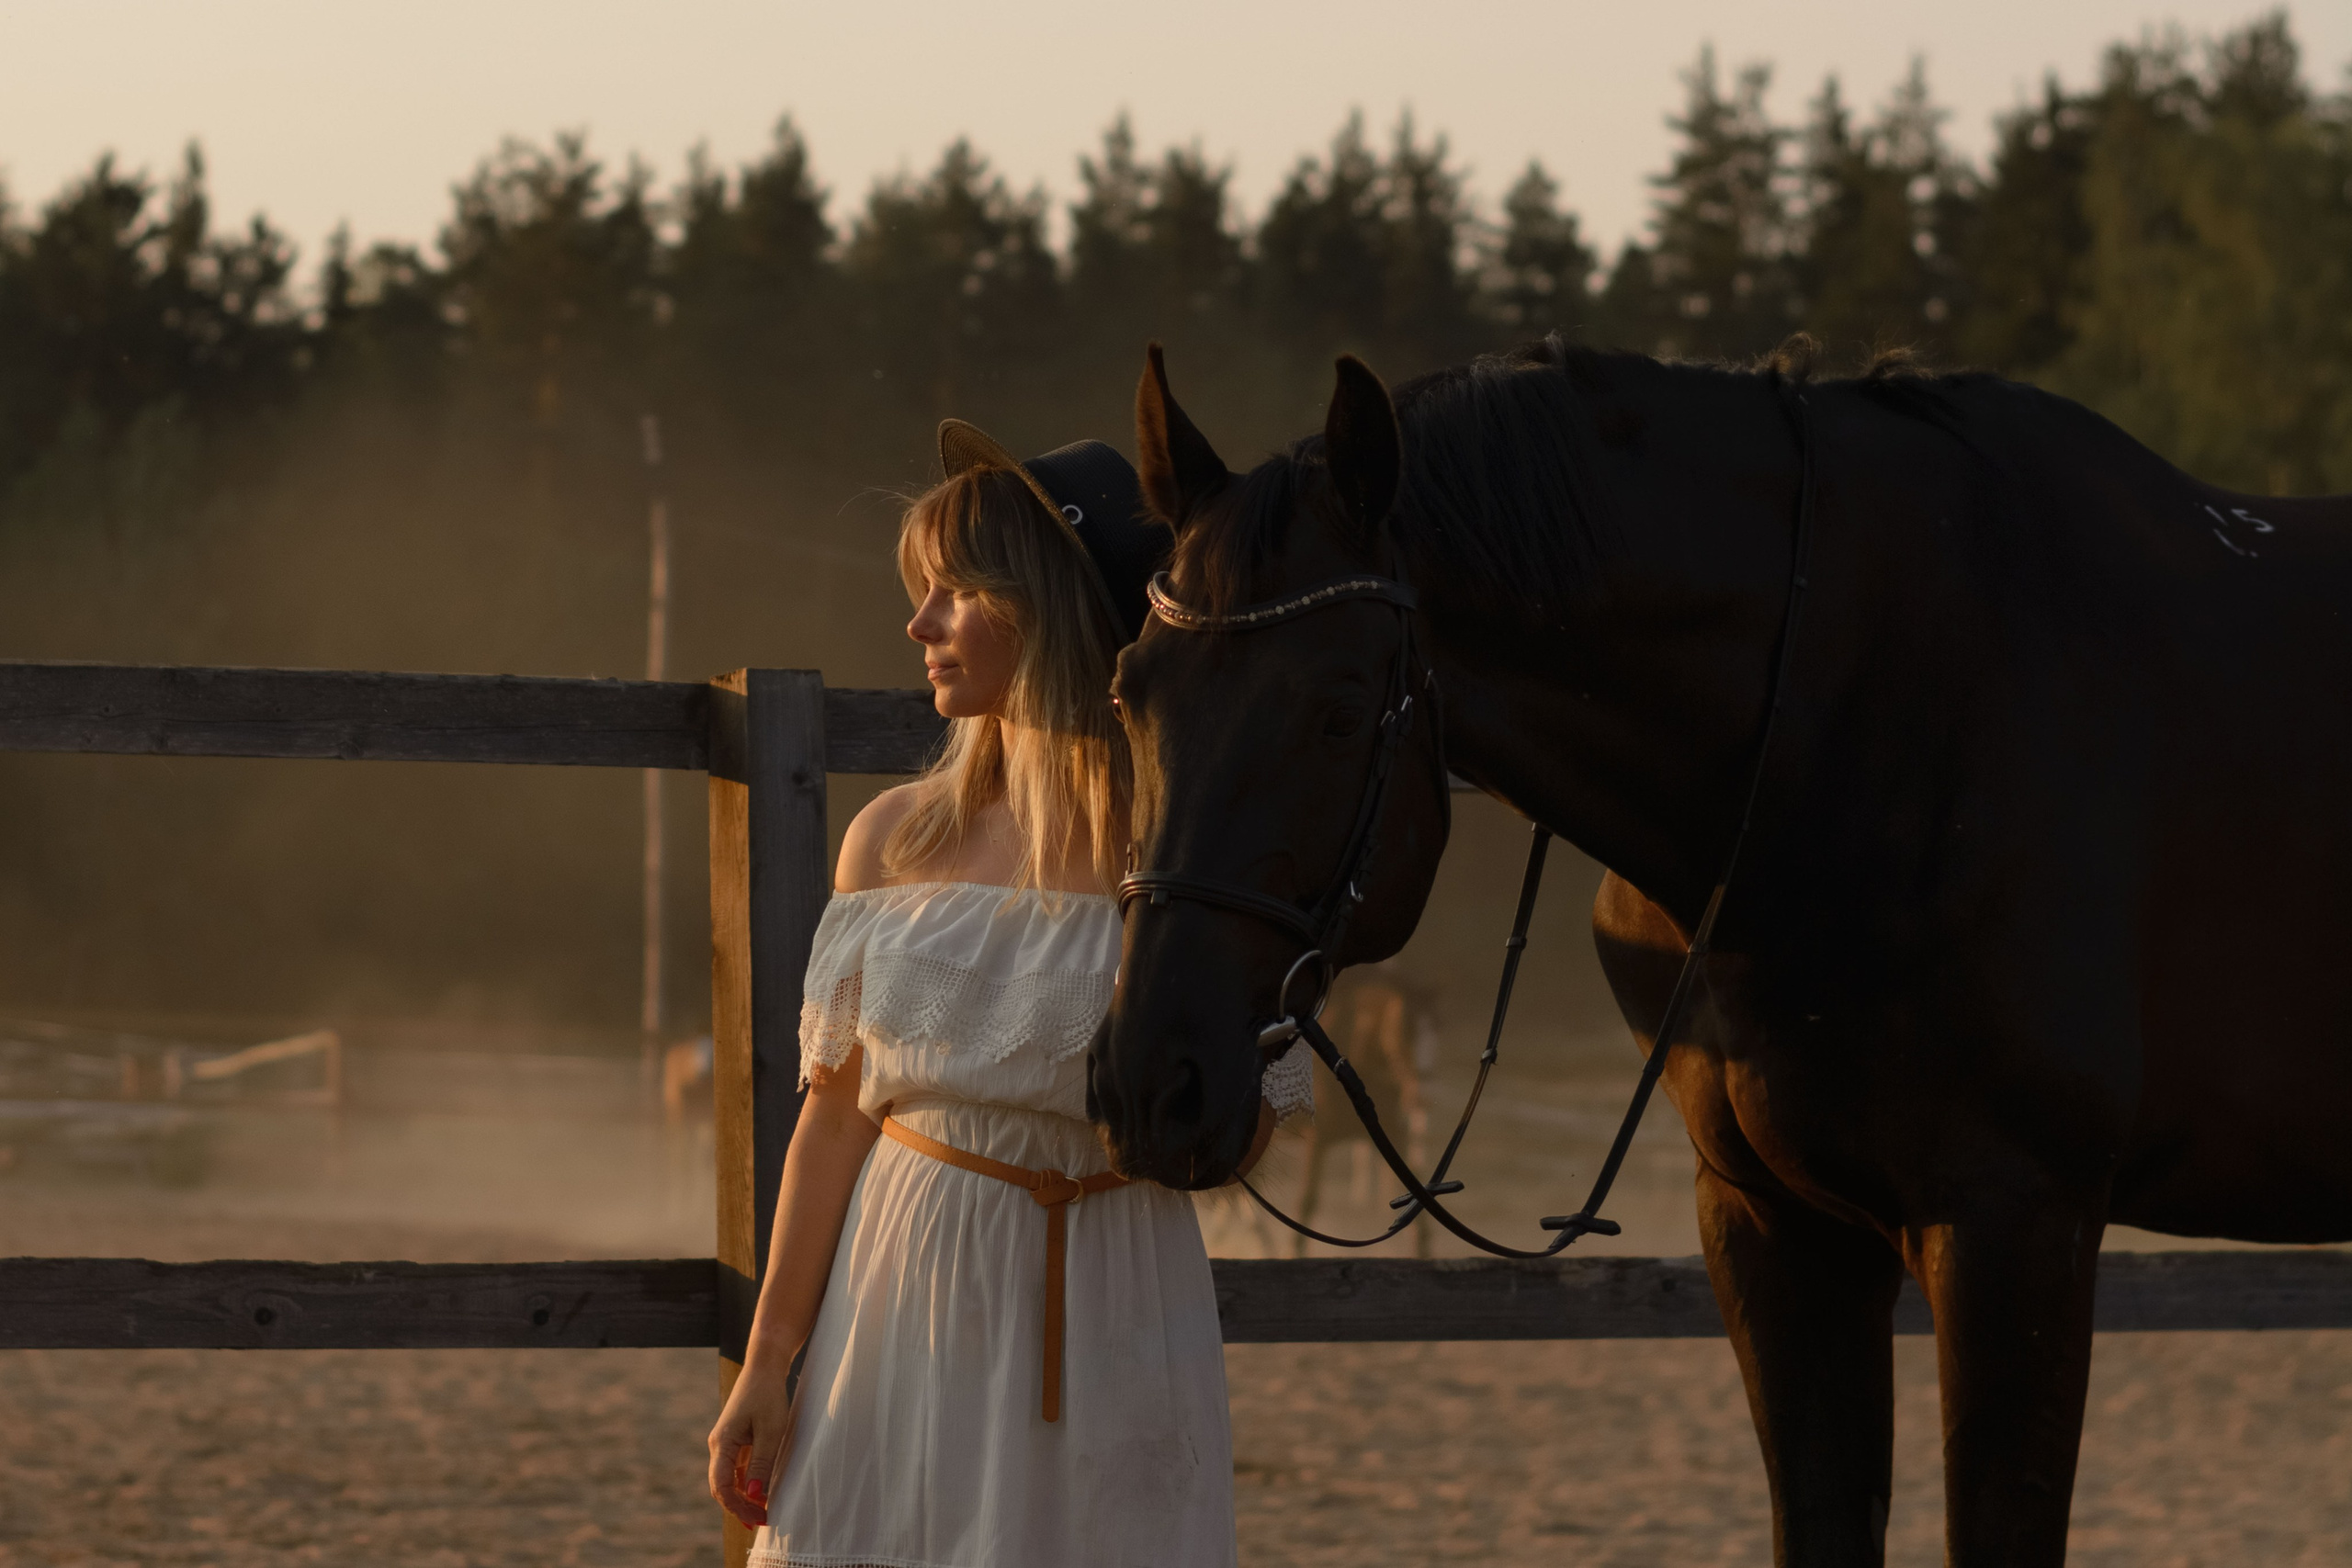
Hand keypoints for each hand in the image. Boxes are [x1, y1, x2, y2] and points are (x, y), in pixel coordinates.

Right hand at [708, 1356, 796, 1529]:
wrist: (764, 1367)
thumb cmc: (769, 1395)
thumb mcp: (771, 1431)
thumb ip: (761, 1463)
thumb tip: (754, 1495)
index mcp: (722, 1443)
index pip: (722, 1485)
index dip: (738, 1506)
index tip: (759, 1518)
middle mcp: (719, 1445)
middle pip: (722, 1486)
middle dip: (740, 1506)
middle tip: (762, 1521)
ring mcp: (726, 1443)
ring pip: (729, 1479)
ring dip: (743, 1497)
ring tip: (763, 1512)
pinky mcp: (736, 1440)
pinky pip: (736, 1469)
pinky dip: (746, 1483)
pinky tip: (760, 1492)